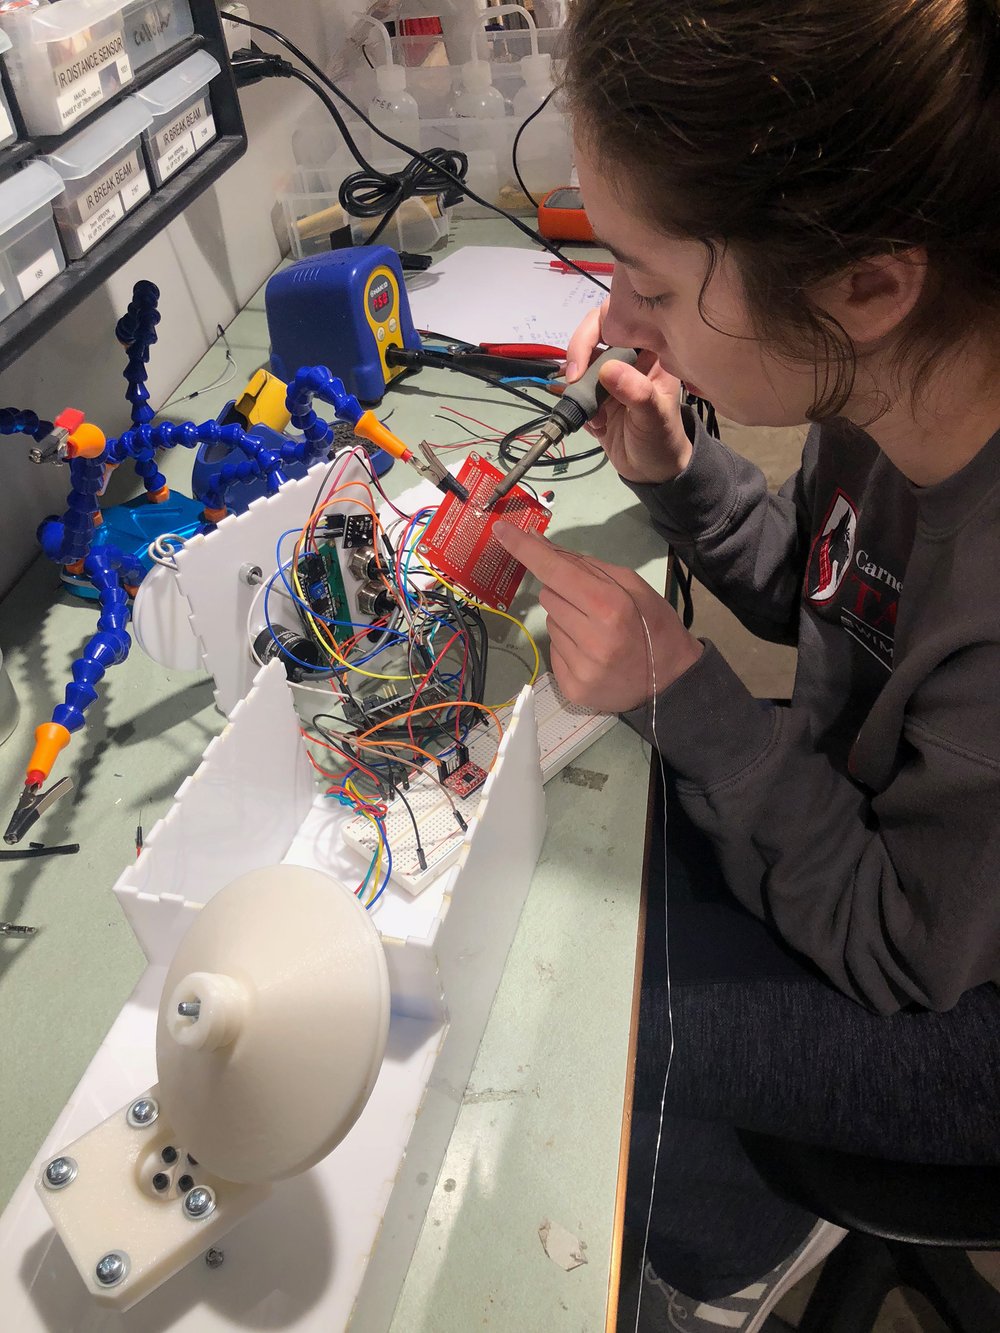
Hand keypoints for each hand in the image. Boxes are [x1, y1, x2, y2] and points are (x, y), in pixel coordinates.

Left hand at [495, 522, 702, 712]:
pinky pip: (552, 650)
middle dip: (564, 593)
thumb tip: (542, 546)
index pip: (555, 571)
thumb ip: (587, 565)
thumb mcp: (633, 585)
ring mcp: (580, 667)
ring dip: (566, 621)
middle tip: (592, 606)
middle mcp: (592, 638)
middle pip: (548, 595)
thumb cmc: (654, 625)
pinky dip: (567, 646)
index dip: (525, 549)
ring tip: (596, 633)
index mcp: (610, 606)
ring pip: (549, 622)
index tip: (500, 530)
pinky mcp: (571, 687)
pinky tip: (591, 654)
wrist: (671, 682)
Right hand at [565, 301, 691, 484]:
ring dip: (577, 388)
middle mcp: (628, 357)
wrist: (654, 473)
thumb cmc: (663, 441)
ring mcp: (610, 376)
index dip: (596, 327)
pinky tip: (593, 425)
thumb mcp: (654, 417)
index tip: (585, 360)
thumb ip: (636, 392)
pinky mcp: (596, 396)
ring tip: (589, 413)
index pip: (620, 315)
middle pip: (592, 335)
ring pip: (581, 364)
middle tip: (575, 383)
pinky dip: (576, 405)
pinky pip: (575, 390)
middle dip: (580, 359)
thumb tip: (608, 368)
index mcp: (649, 350)